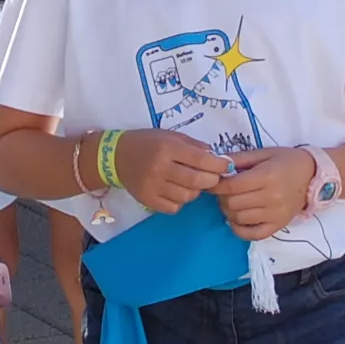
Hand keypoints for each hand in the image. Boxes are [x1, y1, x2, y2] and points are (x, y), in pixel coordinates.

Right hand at [115, 128, 231, 213]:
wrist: (117, 156)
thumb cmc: (148, 143)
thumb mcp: (171, 136)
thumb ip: (195, 147)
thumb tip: (218, 159)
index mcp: (167, 148)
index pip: (201, 159)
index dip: (219, 164)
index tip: (227, 166)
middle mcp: (160, 168)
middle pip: (197, 181)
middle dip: (211, 180)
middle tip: (211, 177)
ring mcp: (153, 186)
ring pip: (187, 196)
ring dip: (194, 191)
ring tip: (189, 182)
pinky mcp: (147, 200)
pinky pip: (174, 207)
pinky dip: (180, 201)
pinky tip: (175, 190)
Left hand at [216, 146, 317, 239]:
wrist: (314, 175)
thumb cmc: (286, 161)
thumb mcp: (263, 153)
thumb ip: (238, 159)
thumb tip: (215, 164)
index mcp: (266, 176)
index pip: (231, 186)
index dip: (216, 185)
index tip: (211, 181)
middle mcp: (271, 197)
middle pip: (232, 203)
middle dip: (221, 197)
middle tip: (223, 190)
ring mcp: (275, 214)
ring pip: (239, 218)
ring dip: (228, 211)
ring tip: (232, 201)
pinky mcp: (278, 225)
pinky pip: (252, 235)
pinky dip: (239, 229)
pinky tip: (237, 219)